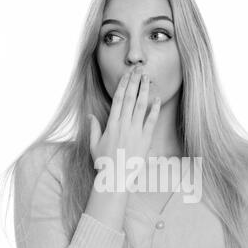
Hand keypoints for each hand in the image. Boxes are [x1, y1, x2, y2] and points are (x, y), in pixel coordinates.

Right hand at [88, 65, 160, 191]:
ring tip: (148, 78)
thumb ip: (94, 129)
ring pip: (140, 106)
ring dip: (144, 90)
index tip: (127, 74)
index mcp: (111, 124)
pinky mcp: (145, 140)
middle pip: (130, 98)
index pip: (118, 99)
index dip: (123, 85)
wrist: (115, 178)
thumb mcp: (94, 145)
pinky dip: (154, 109)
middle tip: (139, 69)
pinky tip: (157, 99)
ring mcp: (135, 132)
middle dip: (134, 82)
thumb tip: (90, 116)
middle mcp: (123, 125)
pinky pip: (151, 121)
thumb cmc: (104, 163)